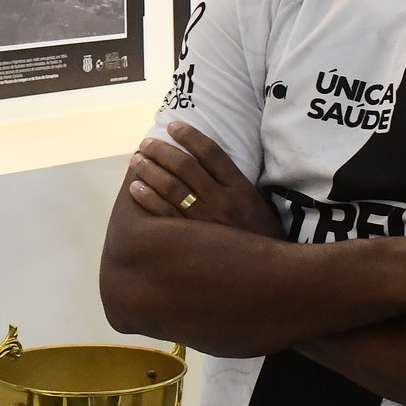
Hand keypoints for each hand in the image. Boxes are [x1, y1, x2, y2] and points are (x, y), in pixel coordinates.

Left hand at [125, 122, 282, 238]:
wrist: (270, 279)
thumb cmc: (263, 240)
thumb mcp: (259, 207)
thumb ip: (237, 186)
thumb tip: (210, 165)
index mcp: (242, 190)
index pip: (212, 154)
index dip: (190, 136)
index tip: (173, 126)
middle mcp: (223, 203)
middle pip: (186, 167)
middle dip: (162, 151)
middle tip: (146, 143)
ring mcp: (207, 223)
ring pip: (172, 188)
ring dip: (150, 171)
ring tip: (136, 161)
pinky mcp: (192, 243)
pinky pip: (165, 216)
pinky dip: (148, 199)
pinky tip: (135, 189)